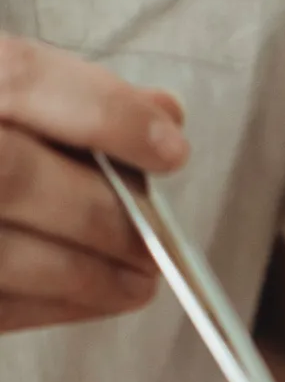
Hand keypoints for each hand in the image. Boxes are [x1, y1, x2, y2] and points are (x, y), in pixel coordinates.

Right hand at [0, 37, 189, 332]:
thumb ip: (61, 93)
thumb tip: (162, 113)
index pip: (20, 78)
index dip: (104, 113)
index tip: (170, 147)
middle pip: (10, 173)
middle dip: (101, 212)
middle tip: (156, 237)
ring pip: (1, 255)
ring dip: (86, 274)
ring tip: (138, 278)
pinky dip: (51, 304)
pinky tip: (89, 296)